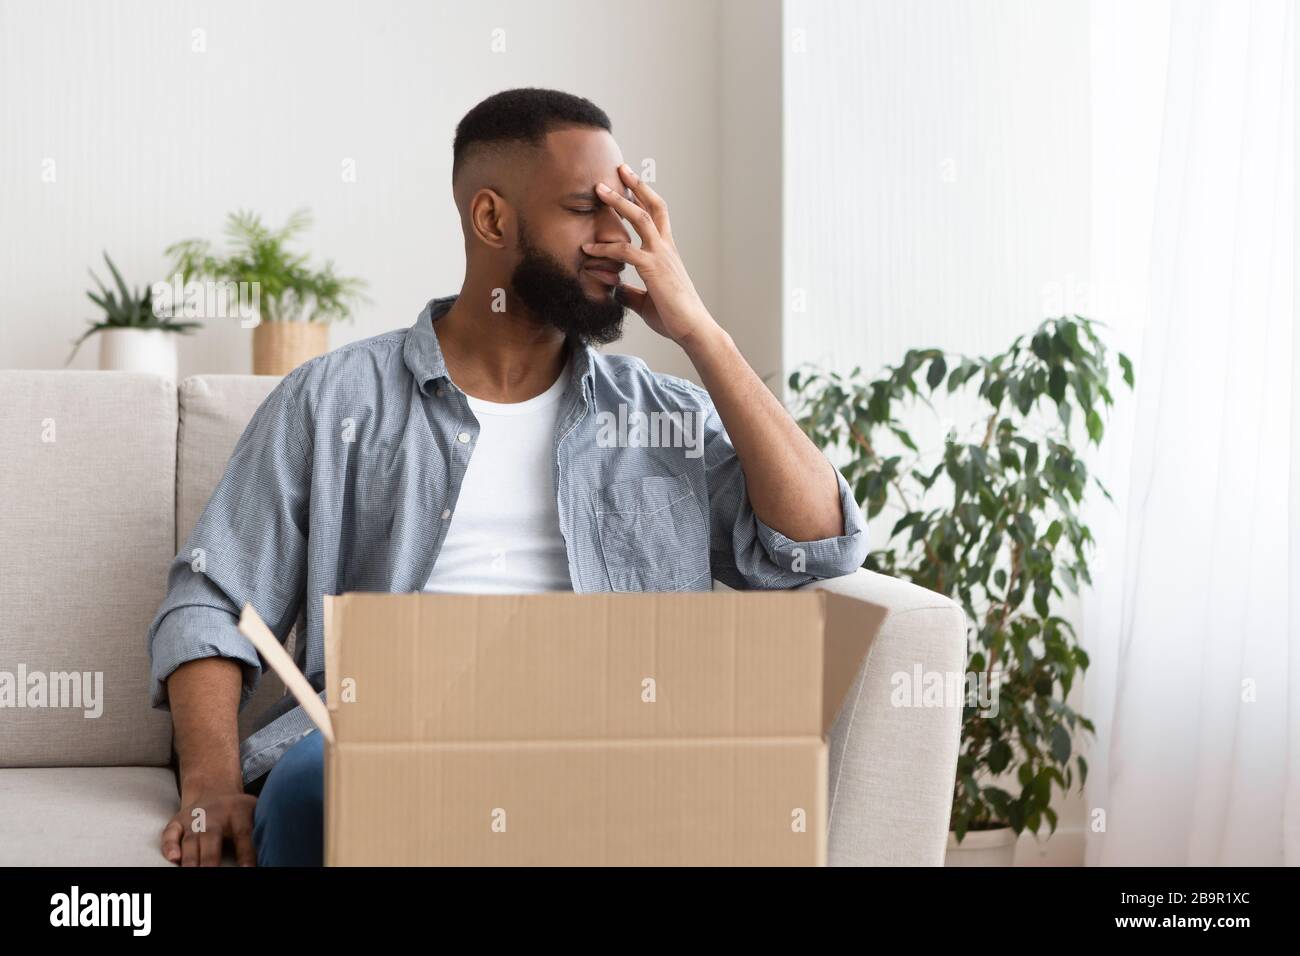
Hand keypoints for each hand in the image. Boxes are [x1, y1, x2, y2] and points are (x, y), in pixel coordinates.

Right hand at [161, 788, 257, 865]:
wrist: (214, 789)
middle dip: (210, 859)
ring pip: (190, 840)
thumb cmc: (239, 811)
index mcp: (238, 812)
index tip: (247, 869)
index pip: (243, 834)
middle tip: (210, 873)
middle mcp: (214, 814)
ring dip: (190, 859)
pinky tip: (173, 858)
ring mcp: (194, 818)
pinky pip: (170, 834)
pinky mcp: (177, 822)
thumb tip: (274, 851)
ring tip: (192, 873)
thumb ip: (259, 831)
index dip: (246, 852)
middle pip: (211, 837)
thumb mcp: (255, 813)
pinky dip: (169, 845)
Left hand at [584, 164, 719, 347]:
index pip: (658, 216)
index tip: (631, 183)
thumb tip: (615, 289)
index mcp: (667, 252)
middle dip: (636, 186)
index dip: (645, 197)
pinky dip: (605, 248)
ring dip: (619, 202)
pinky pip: (625, 251)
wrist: (692, 329)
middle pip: (653, 206)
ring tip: (600, 190)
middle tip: (619, 168)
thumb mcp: (646, 301)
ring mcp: (661, 256)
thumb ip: (631, 291)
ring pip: (640, 218)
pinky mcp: (653, 269)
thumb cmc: (674, 317)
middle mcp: (666, 248)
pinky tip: (588, 249)